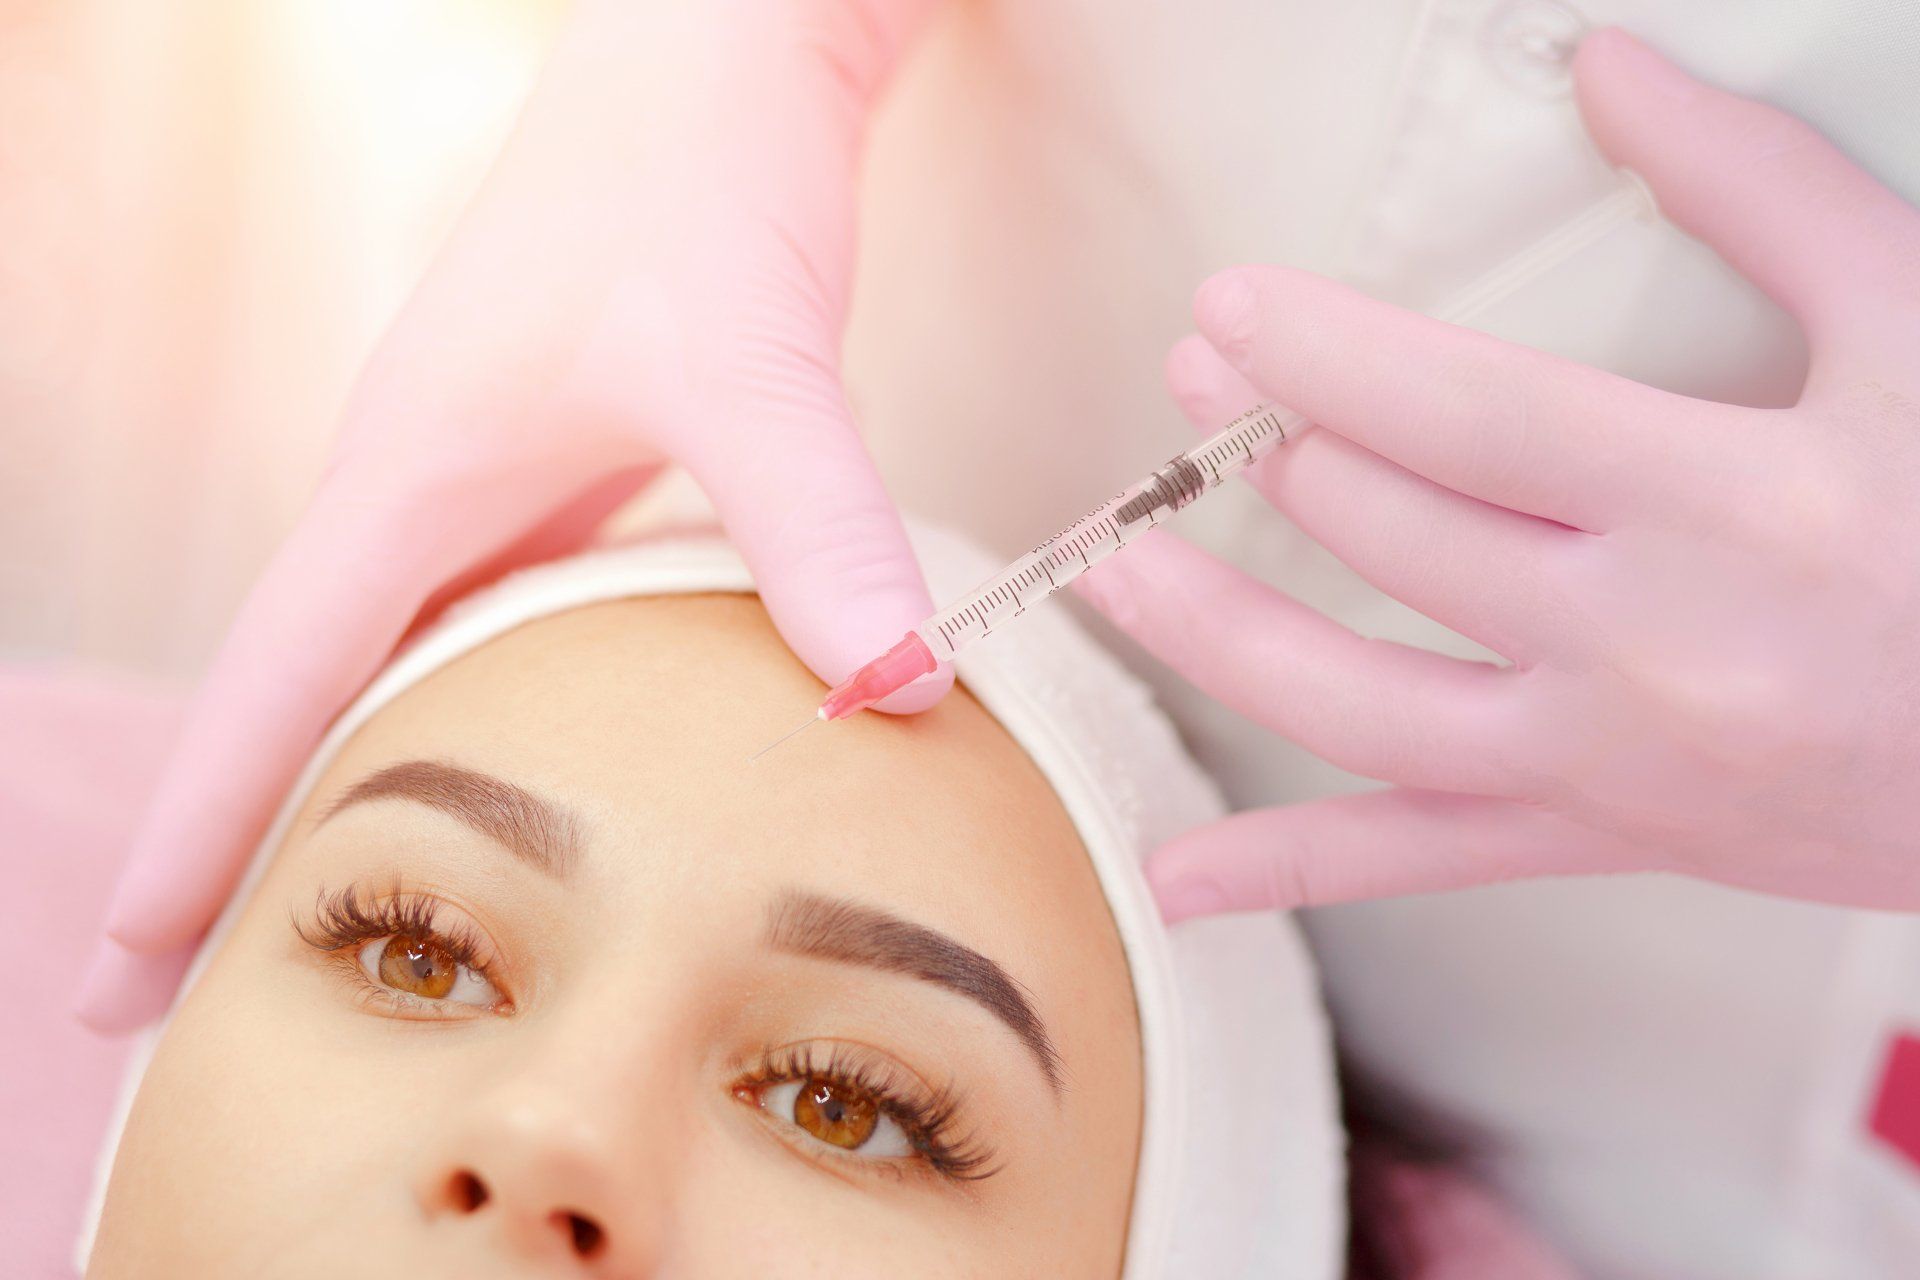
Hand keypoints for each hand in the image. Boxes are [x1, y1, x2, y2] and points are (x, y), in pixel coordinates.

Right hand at [76, 0, 951, 1030]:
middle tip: (184, 1001)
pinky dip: (466, 697)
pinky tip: (504, 752)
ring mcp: (482, 463)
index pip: (269, 694)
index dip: (192, 847)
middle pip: (299, 693)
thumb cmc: (702, 176)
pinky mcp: (553, 448)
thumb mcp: (752, 363)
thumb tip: (892, 694)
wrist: (723, 44)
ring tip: (325, 908)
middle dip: (238, 840)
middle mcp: (418, 480)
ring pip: (387, 652)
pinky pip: (479, 605)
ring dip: (344, 774)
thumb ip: (813, 528)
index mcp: (409, 476)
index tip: (119, 985)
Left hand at [1076, 29, 1919, 919]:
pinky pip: (1431, 861)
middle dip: (1272, 447)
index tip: (1228, 309)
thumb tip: (1607, 68)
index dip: (1324, 353)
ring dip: (1221, 638)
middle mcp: (1654, 647)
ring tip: (1118, 576)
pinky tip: (1179, 882)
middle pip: (1399, 538)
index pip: (1465, 414)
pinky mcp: (1611, 835)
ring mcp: (1617, 762)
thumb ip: (1763, 192)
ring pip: (1366, 706)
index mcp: (1733, 503)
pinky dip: (1298, 869)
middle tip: (1194, 381)